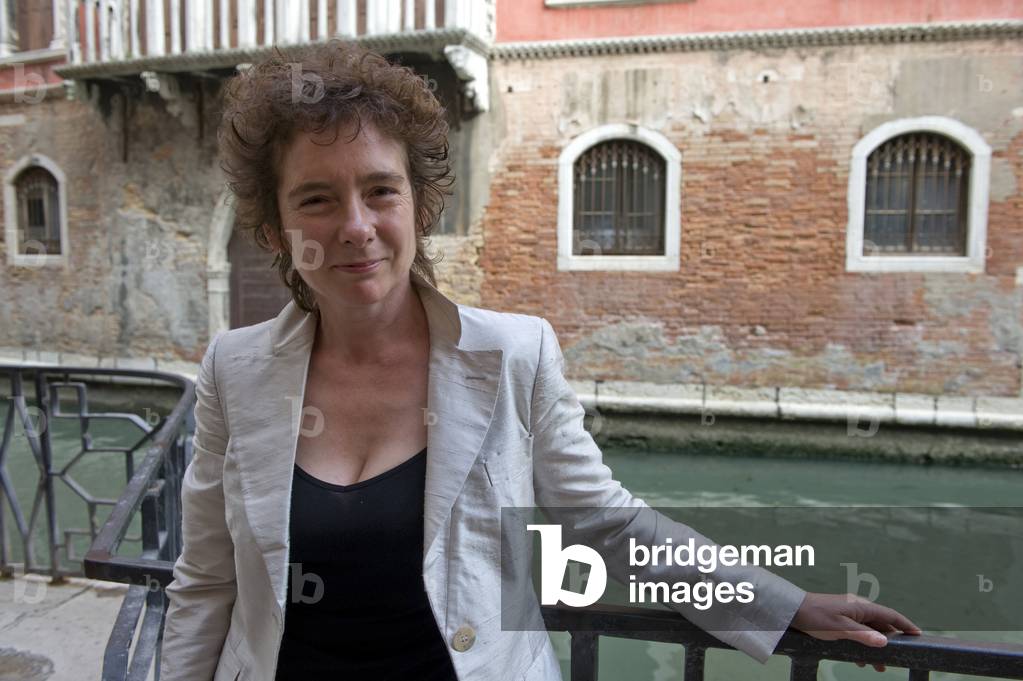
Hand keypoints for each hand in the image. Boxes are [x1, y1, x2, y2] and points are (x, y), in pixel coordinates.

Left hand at [791, 592, 921, 672]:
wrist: (791, 609)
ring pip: (869, 631)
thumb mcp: (840, 629)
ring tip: (877, 667)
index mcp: (860, 606)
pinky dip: (862, 645)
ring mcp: (848, 612)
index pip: (890, 614)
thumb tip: (885, 641)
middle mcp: (857, 607)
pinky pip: (857, 632)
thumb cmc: (815, 617)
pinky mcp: (840, 618)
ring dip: (874, 647)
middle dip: (889, 643)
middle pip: (881, 625)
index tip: (918, 634)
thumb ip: (863, 635)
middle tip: (894, 661)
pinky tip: (859, 659)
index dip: (905, 625)